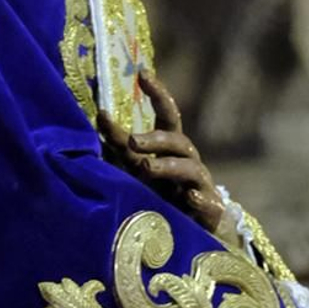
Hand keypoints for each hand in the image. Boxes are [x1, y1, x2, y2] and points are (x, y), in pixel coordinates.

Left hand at [99, 67, 226, 234]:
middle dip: (155, 138)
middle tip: (132, 141)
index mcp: (170, 148)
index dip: (158, 93)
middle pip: (177, 141)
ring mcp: (199, 186)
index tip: (143, 74)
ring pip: (189, 168)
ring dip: (167, 166)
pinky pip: (208, 203)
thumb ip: (120, 145)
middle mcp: (187, 162)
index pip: (167, 115)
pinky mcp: (209, 212)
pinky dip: (199, 199)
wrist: (191, 233)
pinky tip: (188, 197)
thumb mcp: (137, 168)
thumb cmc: (160, 194)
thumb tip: (99, 115)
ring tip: (146, 168)